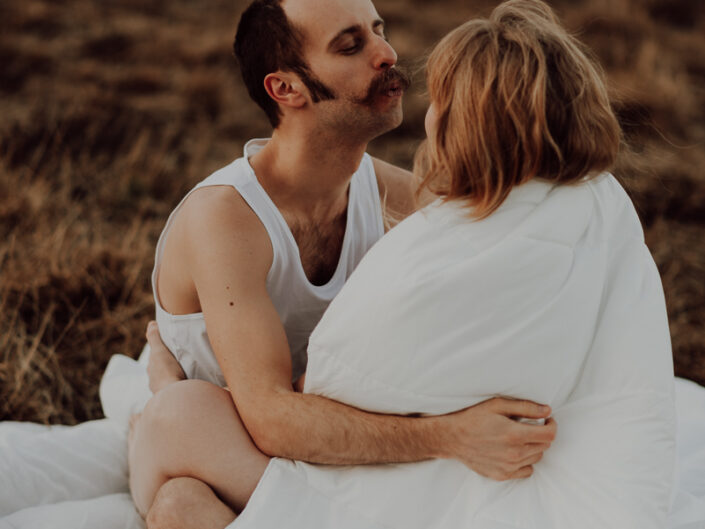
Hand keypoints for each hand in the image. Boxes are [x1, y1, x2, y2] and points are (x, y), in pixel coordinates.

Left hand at [146, 321, 185, 393]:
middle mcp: (155, 382)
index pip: (154, 359)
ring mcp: (164, 392)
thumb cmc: (167, 372)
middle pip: (161, 370)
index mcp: (152, 370)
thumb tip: (151, 323)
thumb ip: (154, 338)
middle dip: (168, 365)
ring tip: (186, 371)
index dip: (160, 352)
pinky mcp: (175, 398)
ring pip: (169, 381)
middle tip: (179, 358)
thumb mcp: (160, 351)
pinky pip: (177, 389)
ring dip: (175, 376)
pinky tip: (189, 384)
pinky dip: (181, 385)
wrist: (175, 396)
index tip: (169, 347)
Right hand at [439, 398, 556, 480]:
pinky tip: (514, 451)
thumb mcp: (498, 405)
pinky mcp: (502, 475)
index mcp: (515, 434)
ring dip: (534, 447)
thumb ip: (525, 407)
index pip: (549, 434)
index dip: (552, 425)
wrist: (452, 438)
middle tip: (530, 425)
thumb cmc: (473, 418)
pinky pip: (526, 471)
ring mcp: (509, 467)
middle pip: (544, 446)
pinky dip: (525, 461)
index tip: (547, 419)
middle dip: (542, 434)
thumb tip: (547, 410)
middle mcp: (514, 454)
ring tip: (519, 437)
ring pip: (536, 458)